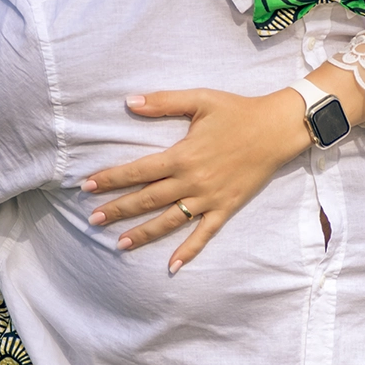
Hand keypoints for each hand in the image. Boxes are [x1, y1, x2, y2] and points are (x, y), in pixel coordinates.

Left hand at [82, 87, 309, 271]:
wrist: (276, 129)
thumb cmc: (236, 111)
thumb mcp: (199, 99)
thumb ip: (163, 102)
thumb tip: (130, 102)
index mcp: (182, 155)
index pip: (138, 171)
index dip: (111, 179)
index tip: (87, 186)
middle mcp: (192, 181)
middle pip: (148, 199)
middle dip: (119, 209)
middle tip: (94, 219)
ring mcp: (209, 198)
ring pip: (170, 221)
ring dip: (144, 233)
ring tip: (120, 244)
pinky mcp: (226, 208)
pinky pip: (204, 234)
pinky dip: (188, 251)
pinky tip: (172, 266)